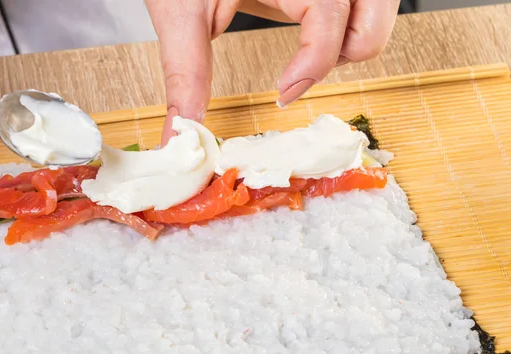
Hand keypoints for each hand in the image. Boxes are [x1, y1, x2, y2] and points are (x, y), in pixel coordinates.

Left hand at [144, 0, 399, 144]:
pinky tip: (313, 27)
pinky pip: (367, 4)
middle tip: (297, 69)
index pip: (331, 21)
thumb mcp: (183, 9)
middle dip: (337, 58)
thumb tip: (181, 133)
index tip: (282, 93)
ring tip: (307, 45)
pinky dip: (348, 25)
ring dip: (348, 42)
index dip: (312, 66)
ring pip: (378, 14)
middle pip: (371, 26)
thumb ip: (186, 72)